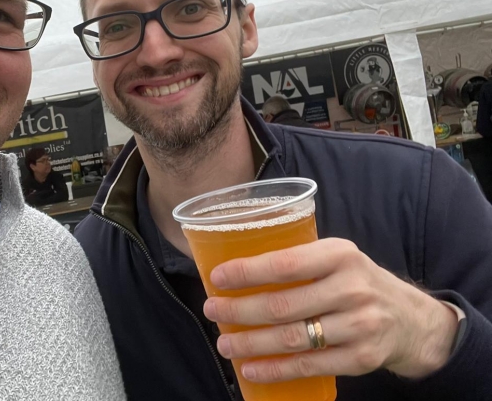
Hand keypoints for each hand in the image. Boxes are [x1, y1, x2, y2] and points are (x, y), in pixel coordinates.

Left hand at [203, 238, 457, 382]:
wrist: (413, 318)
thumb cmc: (357, 282)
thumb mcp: (335, 258)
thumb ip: (297, 260)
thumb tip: (235, 271)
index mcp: (340, 255)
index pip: (285, 264)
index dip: (247, 272)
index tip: (217, 278)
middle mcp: (352, 288)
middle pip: (282, 305)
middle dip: (239, 310)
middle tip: (212, 311)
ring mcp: (360, 325)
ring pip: (292, 338)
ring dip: (251, 344)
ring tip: (225, 344)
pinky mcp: (362, 357)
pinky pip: (309, 366)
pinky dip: (275, 370)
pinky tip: (251, 368)